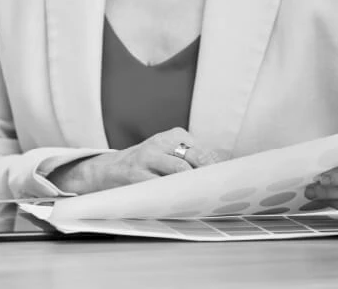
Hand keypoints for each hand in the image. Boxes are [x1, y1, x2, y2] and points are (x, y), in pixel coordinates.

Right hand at [47, 127, 222, 193]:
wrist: (110, 169)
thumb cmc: (149, 164)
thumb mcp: (169, 153)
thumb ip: (193, 160)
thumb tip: (224, 175)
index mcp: (174, 135)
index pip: (203, 151)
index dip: (217, 169)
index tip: (228, 183)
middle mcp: (160, 142)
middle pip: (195, 157)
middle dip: (208, 176)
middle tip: (219, 192)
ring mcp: (147, 157)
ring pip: (180, 170)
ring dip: (193, 185)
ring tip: (202, 197)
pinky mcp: (136, 174)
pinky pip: (160, 186)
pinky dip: (173, 195)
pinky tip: (181, 203)